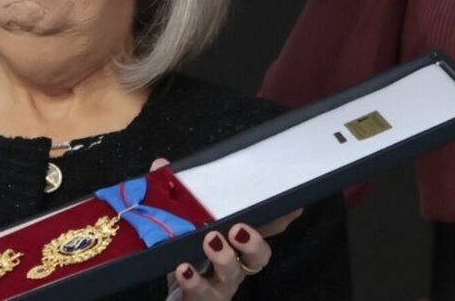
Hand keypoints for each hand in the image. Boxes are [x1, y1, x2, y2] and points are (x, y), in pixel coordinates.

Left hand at [152, 159, 294, 298]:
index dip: (279, 218)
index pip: (263, 228)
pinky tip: (184, 269)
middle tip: (238, 228)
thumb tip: (162, 166)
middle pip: (258, 256)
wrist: (174, 298)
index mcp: (235, 243)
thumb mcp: (181, 225)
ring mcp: (220, 285)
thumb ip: (174, 197)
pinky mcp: (201, 298)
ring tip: (210, 241)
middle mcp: (234, 264)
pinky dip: (194, 281)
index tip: (292, 204)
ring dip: (224, 258)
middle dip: (253, 241)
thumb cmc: (185, 256)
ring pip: (233, 276)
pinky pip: (202, 294)